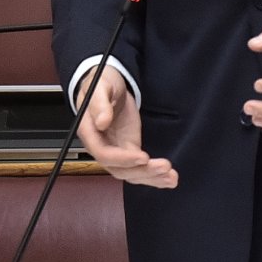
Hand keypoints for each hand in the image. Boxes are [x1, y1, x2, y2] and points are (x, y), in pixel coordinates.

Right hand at [75, 66, 178, 188]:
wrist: (108, 84)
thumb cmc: (101, 83)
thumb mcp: (100, 86)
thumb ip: (99, 104)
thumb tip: (102, 122)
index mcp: (90, 133)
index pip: (104, 154)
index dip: (122, 159)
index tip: (142, 157)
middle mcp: (102, 146)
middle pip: (119, 169)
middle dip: (142, 172)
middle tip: (164, 167)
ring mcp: (116, 150)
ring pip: (131, 173)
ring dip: (151, 178)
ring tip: (171, 177)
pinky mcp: (129, 149)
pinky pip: (139, 168)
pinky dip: (154, 176)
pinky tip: (170, 179)